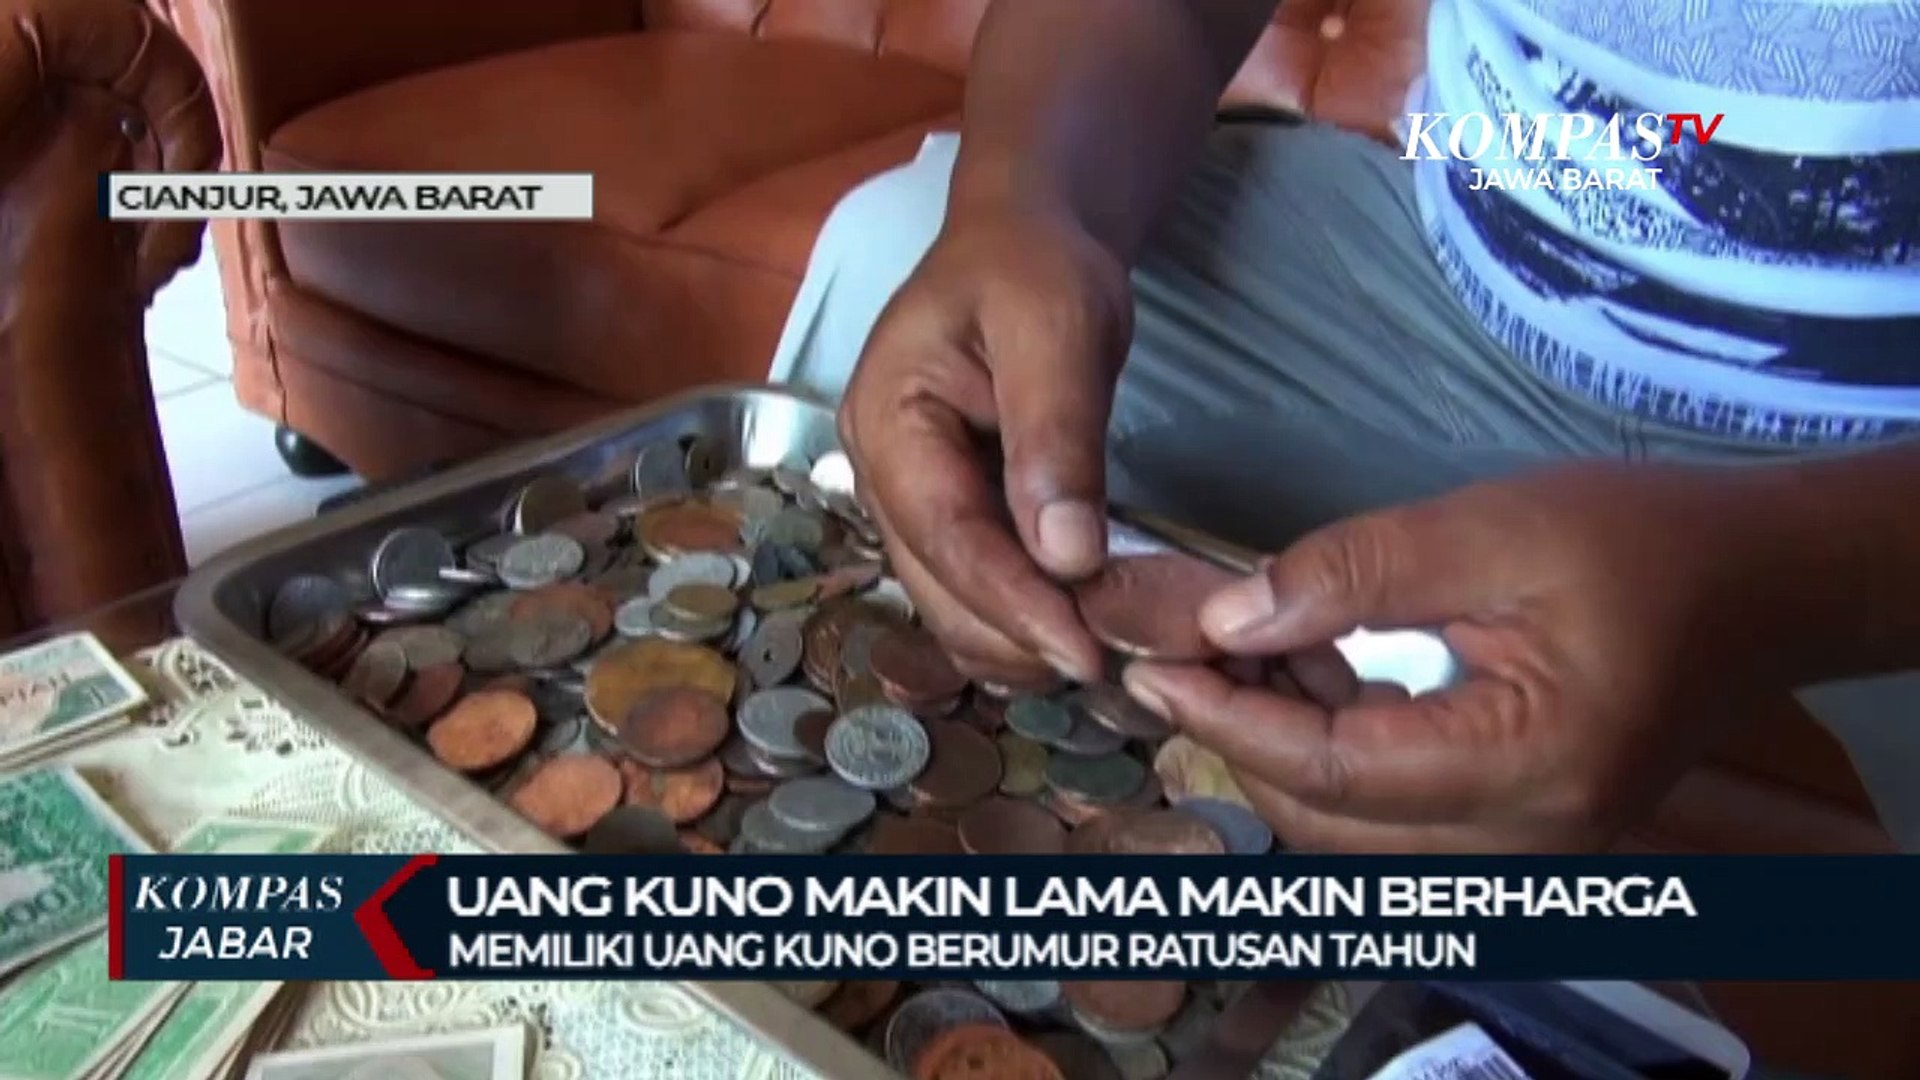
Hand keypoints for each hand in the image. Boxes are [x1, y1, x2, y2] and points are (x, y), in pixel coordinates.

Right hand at [839, 210, 1128, 684]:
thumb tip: (1066, 554)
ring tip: (1109, 644)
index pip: (948, 539)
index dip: (1016, 606)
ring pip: (954, 606)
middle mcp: (881, 474)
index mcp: (888, 421)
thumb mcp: (1055, 326)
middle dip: (1022, 636)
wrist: (1025, 240)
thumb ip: (1055, 436)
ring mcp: (908, 500)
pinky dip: (1024, 619)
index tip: (1086, 653)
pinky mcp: (945, 513)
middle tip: (1120, 657)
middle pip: (941, 590)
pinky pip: (974, 589)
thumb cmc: (1034, 265)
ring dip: (1023, 639)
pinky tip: (1081, 621)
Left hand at [1122, 462, 1788, 852]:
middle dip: (1240, 739)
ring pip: (1356, 825)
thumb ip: (1360, 571)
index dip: (1229, 721)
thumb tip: (1231, 615)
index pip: (1332, 772)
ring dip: (1281, 745)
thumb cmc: (1652, 540)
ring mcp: (1525, 843)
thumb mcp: (1499, 529)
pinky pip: (1398, 809)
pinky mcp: (1520, 821)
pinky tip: (1305, 669)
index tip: (1152, 669)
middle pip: (1331, 819)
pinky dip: (1334, 750)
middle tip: (1174, 656)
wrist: (1769, 581)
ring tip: (1230, 651)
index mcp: (1527, 769)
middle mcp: (1523, 838)